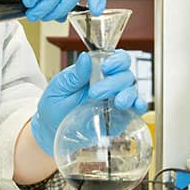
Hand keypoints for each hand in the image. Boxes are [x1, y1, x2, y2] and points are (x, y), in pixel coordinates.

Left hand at [29, 51, 145, 155]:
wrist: (50, 132)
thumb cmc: (54, 107)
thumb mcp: (58, 89)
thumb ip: (73, 76)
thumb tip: (85, 58)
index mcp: (95, 72)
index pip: (115, 59)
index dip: (116, 60)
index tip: (106, 67)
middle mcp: (108, 84)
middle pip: (125, 75)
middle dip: (114, 82)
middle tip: (95, 93)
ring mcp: (115, 100)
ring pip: (132, 90)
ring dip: (128, 94)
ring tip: (117, 102)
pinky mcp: (119, 117)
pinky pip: (135, 110)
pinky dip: (139, 106)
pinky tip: (136, 106)